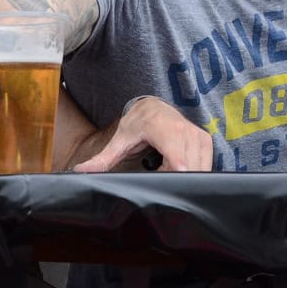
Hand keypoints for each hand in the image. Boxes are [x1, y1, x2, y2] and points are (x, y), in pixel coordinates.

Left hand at [71, 97, 213, 171]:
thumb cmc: (137, 124)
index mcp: (164, 130)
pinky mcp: (205, 141)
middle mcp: (185, 131)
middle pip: (188, 170)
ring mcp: (198, 136)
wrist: (154, 106)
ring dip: (183, 178)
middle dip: (174, 181)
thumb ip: (102, 159)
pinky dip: (192, 173)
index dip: (169, 178)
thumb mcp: (119, 141)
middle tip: (157, 178)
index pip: (177, 162)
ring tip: (165, 172)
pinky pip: (204, 167)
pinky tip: (176, 170)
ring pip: (198, 170)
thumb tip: (80, 172)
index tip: (156, 181)